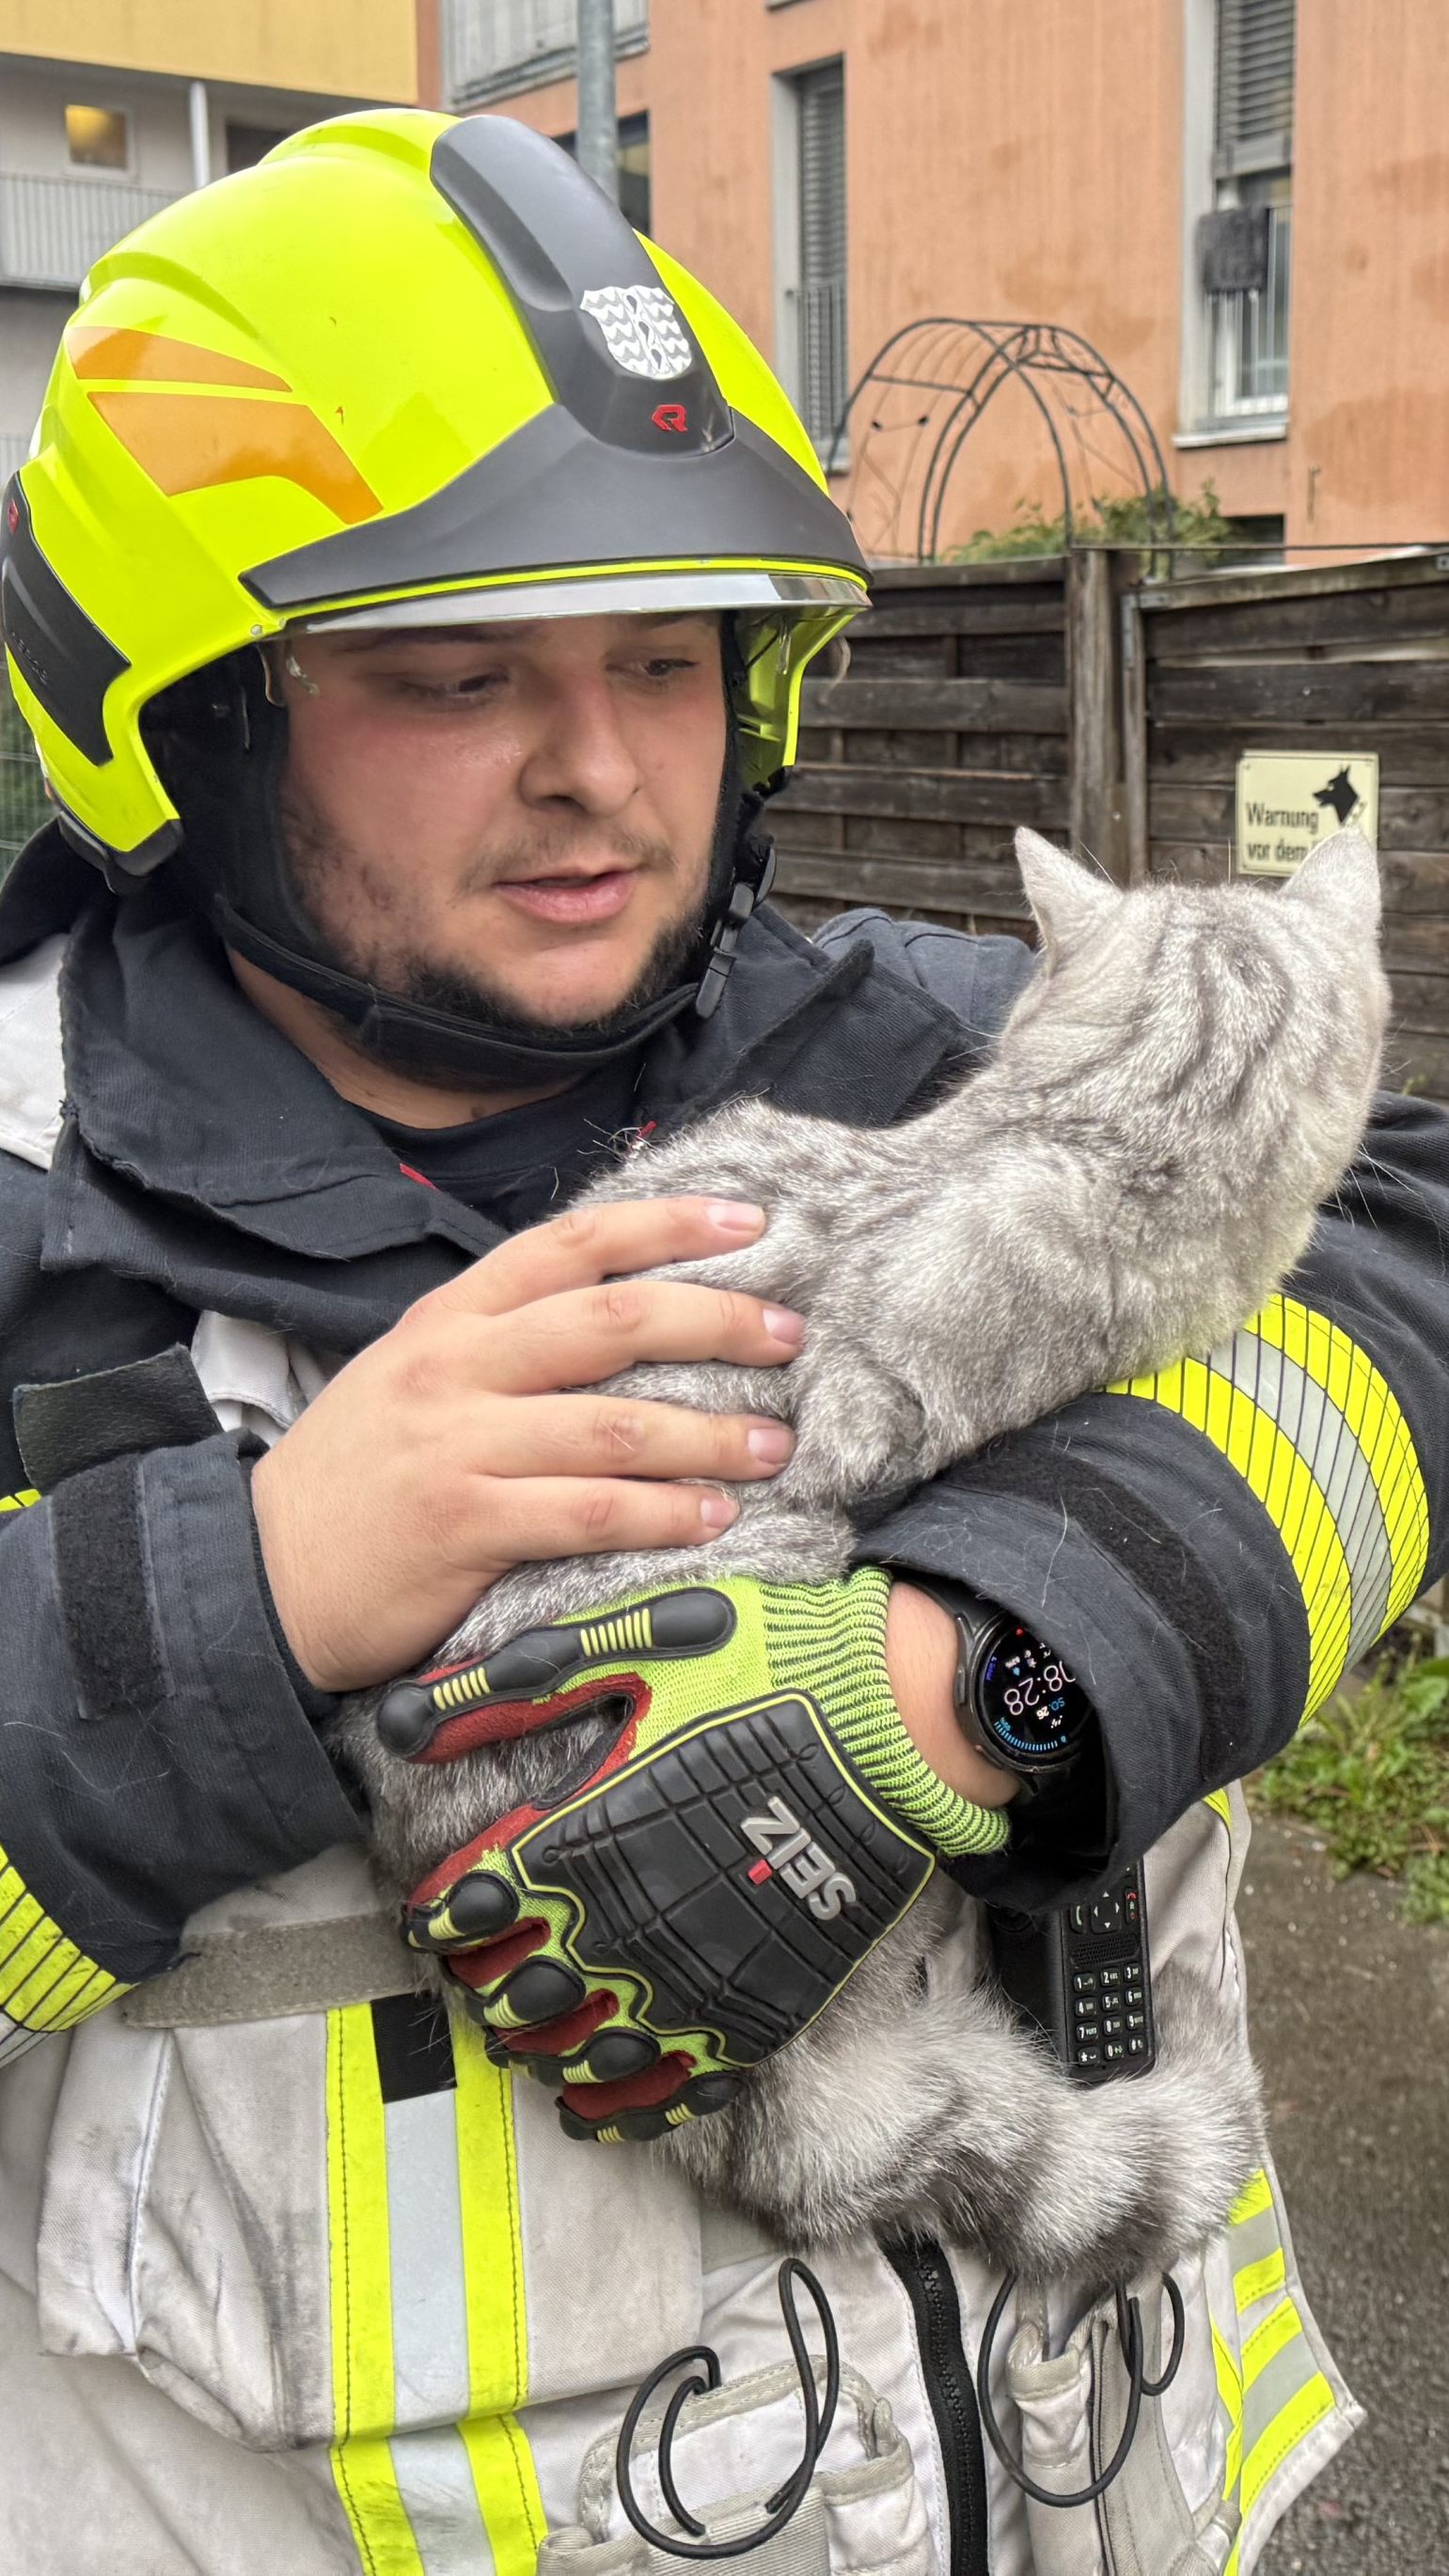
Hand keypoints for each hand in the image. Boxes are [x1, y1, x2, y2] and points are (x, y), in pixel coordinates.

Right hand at [250, 1198, 802, 1690]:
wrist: (264, 1573)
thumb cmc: (358, 1477)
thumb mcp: (412, 1376)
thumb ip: (501, 1341)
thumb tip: (621, 1314)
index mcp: (449, 1318)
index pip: (571, 1245)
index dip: (667, 1225)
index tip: (750, 1223)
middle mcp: (456, 1367)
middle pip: (611, 1322)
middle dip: (716, 1320)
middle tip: (789, 1334)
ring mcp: (458, 1445)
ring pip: (615, 1424)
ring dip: (710, 1433)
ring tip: (774, 1444)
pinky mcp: (465, 1525)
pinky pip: (589, 1512)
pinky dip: (662, 1513)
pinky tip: (712, 1517)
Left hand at [391, 1566, 1011, 2140]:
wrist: (900, 1723)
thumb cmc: (767, 1669)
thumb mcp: (635, 1649)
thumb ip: (513, 1686)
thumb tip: (403, 1717)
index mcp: (588, 1836)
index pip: (475, 1908)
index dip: (441, 1919)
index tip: (437, 1916)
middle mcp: (630, 1923)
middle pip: (516, 1992)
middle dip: (482, 1987)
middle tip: (474, 1976)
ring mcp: (697, 1977)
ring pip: (583, 2052)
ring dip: (536, 2051)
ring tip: (520, 2038)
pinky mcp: (758, 2008)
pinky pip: (673, 2089)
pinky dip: (621, 2108)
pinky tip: (592, 2106)